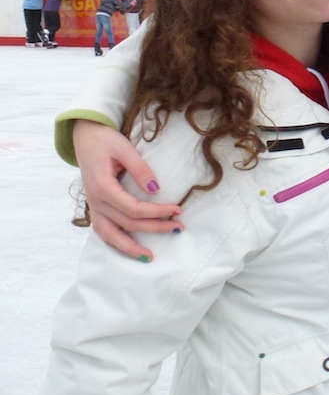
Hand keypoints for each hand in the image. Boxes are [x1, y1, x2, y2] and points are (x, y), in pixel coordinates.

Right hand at [74, 120, 180, 260]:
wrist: (84, 137)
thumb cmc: (104, 140)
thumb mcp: (124, 148)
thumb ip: (140, 169)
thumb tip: (155, 189)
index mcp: (102, 188)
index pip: (133, 209)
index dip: (156, 212)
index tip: (177, 209)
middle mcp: (96, 201)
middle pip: (126, 223)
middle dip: (154, 228)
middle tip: (178, 228)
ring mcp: (93, 206)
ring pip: (109, 234)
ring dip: (129, 247)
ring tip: (149, 257)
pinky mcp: (95, 206)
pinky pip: (103, 230)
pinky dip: (115, 242)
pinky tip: (129, 249)